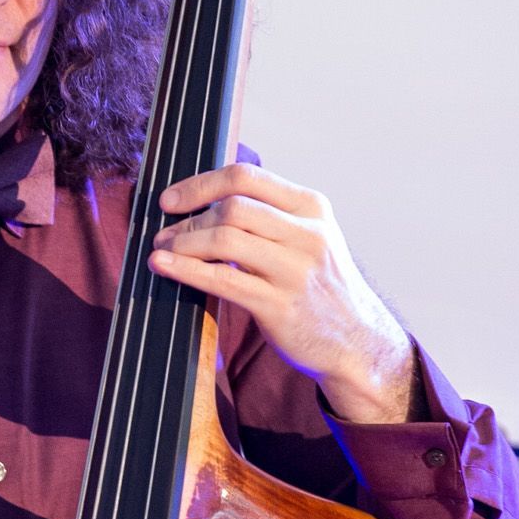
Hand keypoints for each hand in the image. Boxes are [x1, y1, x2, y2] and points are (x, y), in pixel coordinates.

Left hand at [147, 162, 420, 423]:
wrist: (356, 341)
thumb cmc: (320, 286)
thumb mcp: (309, 237)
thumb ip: (270, 215)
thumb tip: (206, 200)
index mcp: (312, 207)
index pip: (246, 178)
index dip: (200, 185)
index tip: (171, 199)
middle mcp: (308, 234)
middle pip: (232, 207)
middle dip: (189, 219)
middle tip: (165, 233)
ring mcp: (296, 270)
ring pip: (225, 239)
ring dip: (183, 244)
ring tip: (161, 251)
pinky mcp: (280, 305)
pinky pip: (223, 280)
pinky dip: (186, 270)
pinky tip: (163, 267)